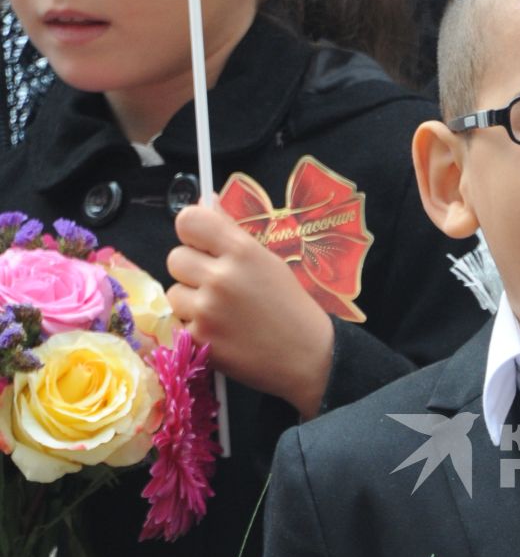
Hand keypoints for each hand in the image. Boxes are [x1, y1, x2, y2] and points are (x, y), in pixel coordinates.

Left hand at [167, 203, 334, 417]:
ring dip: (190, 302)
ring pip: (174, 292)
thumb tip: (205, 200)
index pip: (188, 220)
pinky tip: (220, 332)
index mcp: (241, 250)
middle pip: (175, 258)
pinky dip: (195, 327)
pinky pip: (179, 322)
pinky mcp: (199, 340)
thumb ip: (231, 232)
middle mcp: (221, 277)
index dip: (192, 233)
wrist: (308, 356)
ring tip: (219, 312)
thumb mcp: (267, 260)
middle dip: (192, 271)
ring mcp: (207, 310)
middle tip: (216, 286)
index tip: (203, 245)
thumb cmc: (289, 305)